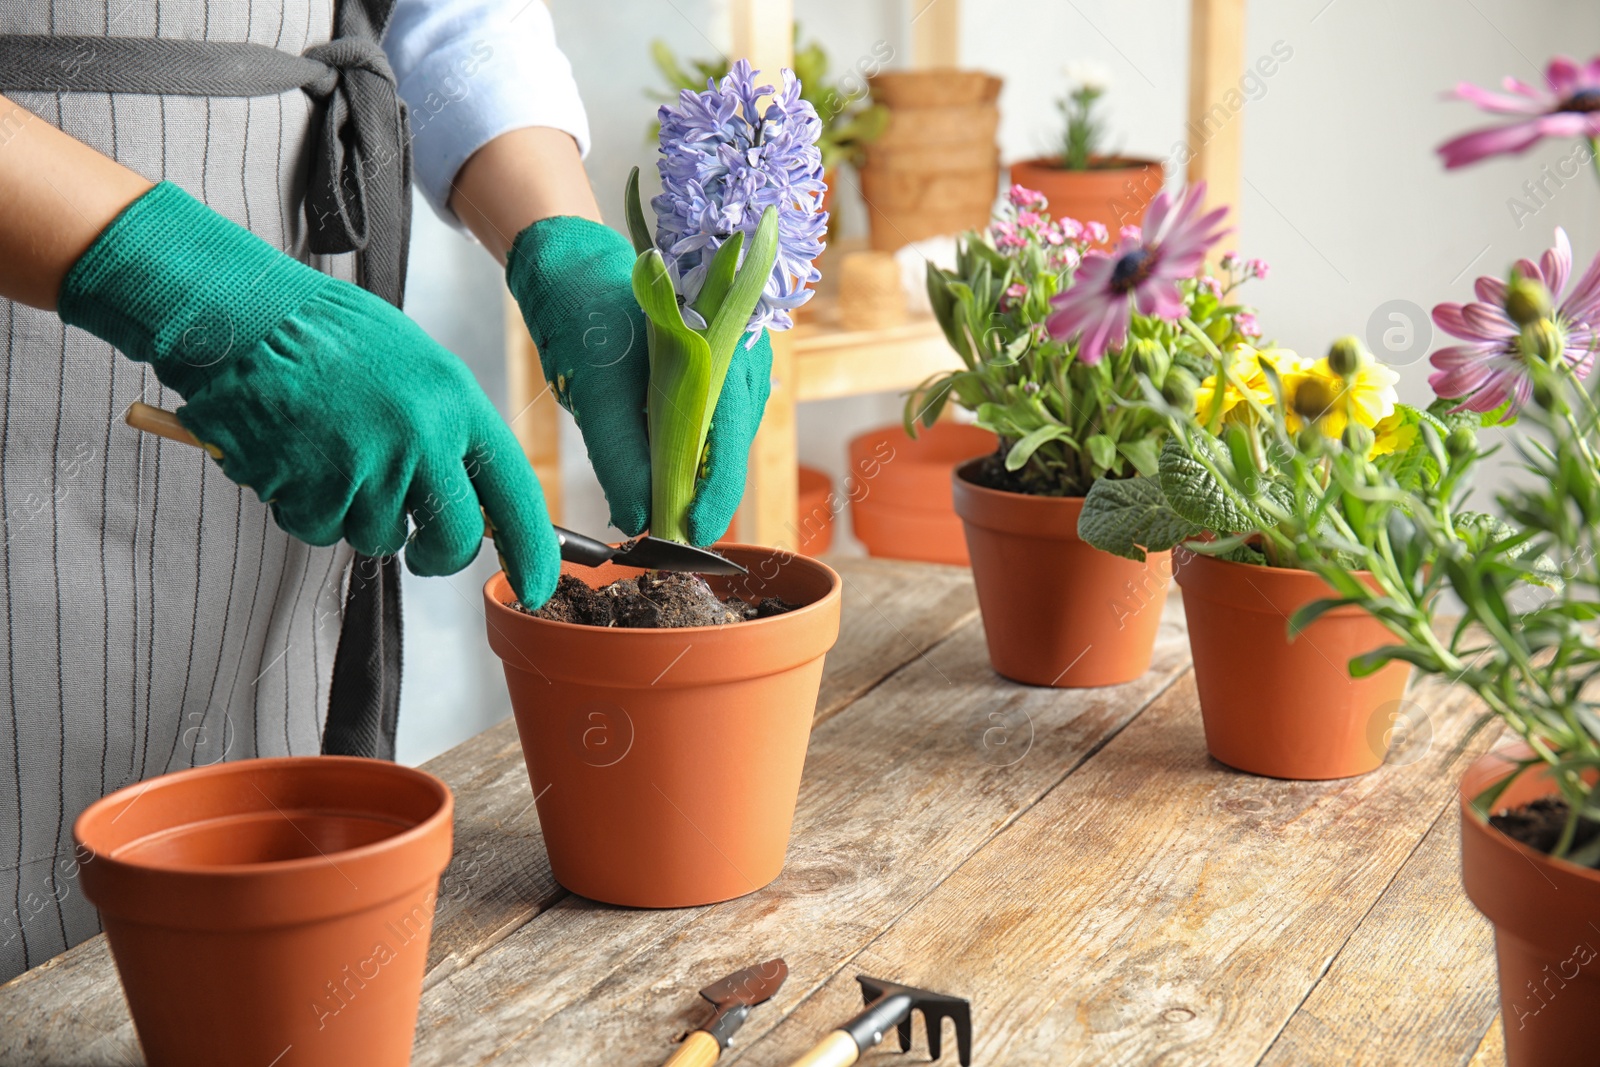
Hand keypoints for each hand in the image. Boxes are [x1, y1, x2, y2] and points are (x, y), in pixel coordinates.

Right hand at [58, 181, 559, 605]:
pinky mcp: (312, 488)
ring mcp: (367, 467)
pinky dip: (306, 507)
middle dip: (437, 555)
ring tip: (330, 452)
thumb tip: (481, 499)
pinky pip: (320, 528)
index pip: (515, 492)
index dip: (532, 550)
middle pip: (454, 539)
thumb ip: (451, 430)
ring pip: (378, 536)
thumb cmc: (332, 337)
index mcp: (457, 404)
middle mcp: (422, 440)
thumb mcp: (418, 367)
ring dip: (356, 513)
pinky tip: (295, 456)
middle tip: (422, 550)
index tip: (537, 587)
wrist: (245, 314)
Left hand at [505, 215, 770, 544]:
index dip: (711, 495)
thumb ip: (619, 455)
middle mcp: (742, 360)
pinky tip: (660, 479)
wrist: (573, 268)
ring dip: (692, 480)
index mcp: (724, 348)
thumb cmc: (586, 312)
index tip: (685, 536)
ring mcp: (733, 370)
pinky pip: (710, 431)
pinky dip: (686, 460)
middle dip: (701, 496)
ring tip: (659, 515)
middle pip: (732, 448)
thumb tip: (638, 520)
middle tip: (667, 540)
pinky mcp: (716, 380)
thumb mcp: (595, 388)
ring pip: (722, 444)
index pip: (730, 439)